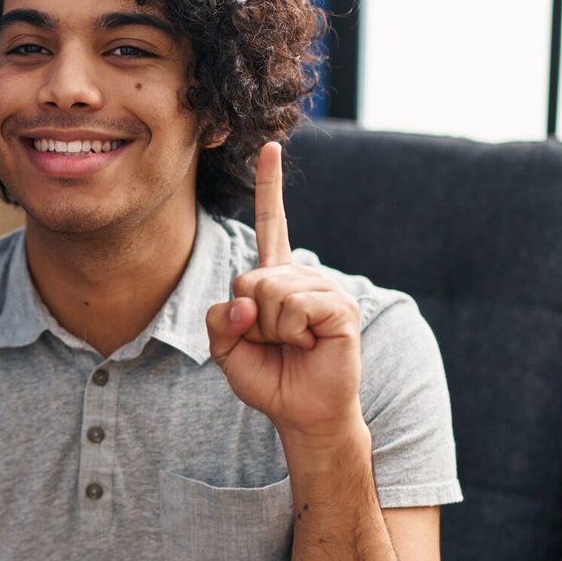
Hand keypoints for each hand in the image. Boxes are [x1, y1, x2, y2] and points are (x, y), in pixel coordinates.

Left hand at [206, 142, 365, 446]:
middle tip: (273, 341)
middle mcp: (301, 276)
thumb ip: (220, 320)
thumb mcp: (226, 350)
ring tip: (293, 344)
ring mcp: (324, 289)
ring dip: (271, 329)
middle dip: (250, 318)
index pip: (273, 225)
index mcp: (276, 278)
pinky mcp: (341, 307)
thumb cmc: (268, 378)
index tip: (272, 147)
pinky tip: (309, 344)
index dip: (271, 187)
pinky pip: (296, 307)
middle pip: (250, 277)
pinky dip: (292, 332)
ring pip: (271, 292)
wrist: (302, 412)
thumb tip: (246, 300)